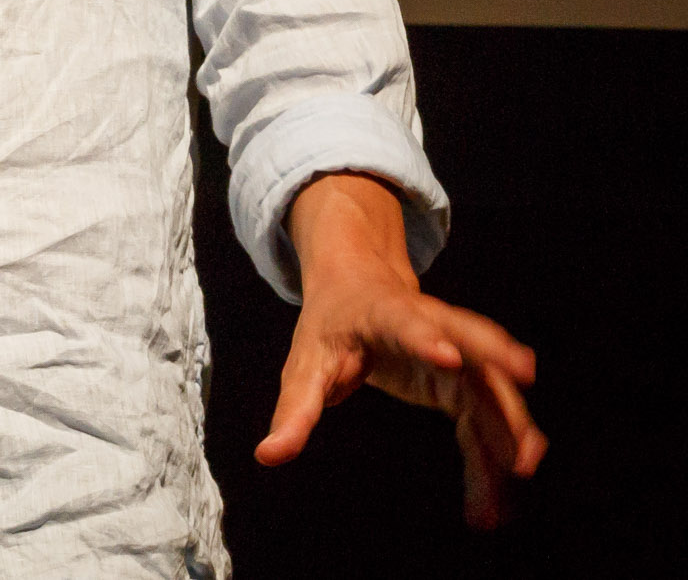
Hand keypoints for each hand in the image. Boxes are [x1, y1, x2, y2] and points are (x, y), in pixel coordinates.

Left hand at [259, 173, 544, 527]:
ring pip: (490, 393)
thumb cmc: (331, 326)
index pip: (407, 323)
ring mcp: (458, 357)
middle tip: (517, 413)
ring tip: (519, 474)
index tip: (448, 357)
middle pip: (475, 350)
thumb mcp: (306, 364)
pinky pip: (484, 423)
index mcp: (387, 314)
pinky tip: (497, 498)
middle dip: (500, 381)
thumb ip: (296, 410)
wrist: (361, 288)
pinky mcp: (464, 386)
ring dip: (507, 434)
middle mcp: (434, 330)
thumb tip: (267, 455)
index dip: (426, 338)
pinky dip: (493, 457)